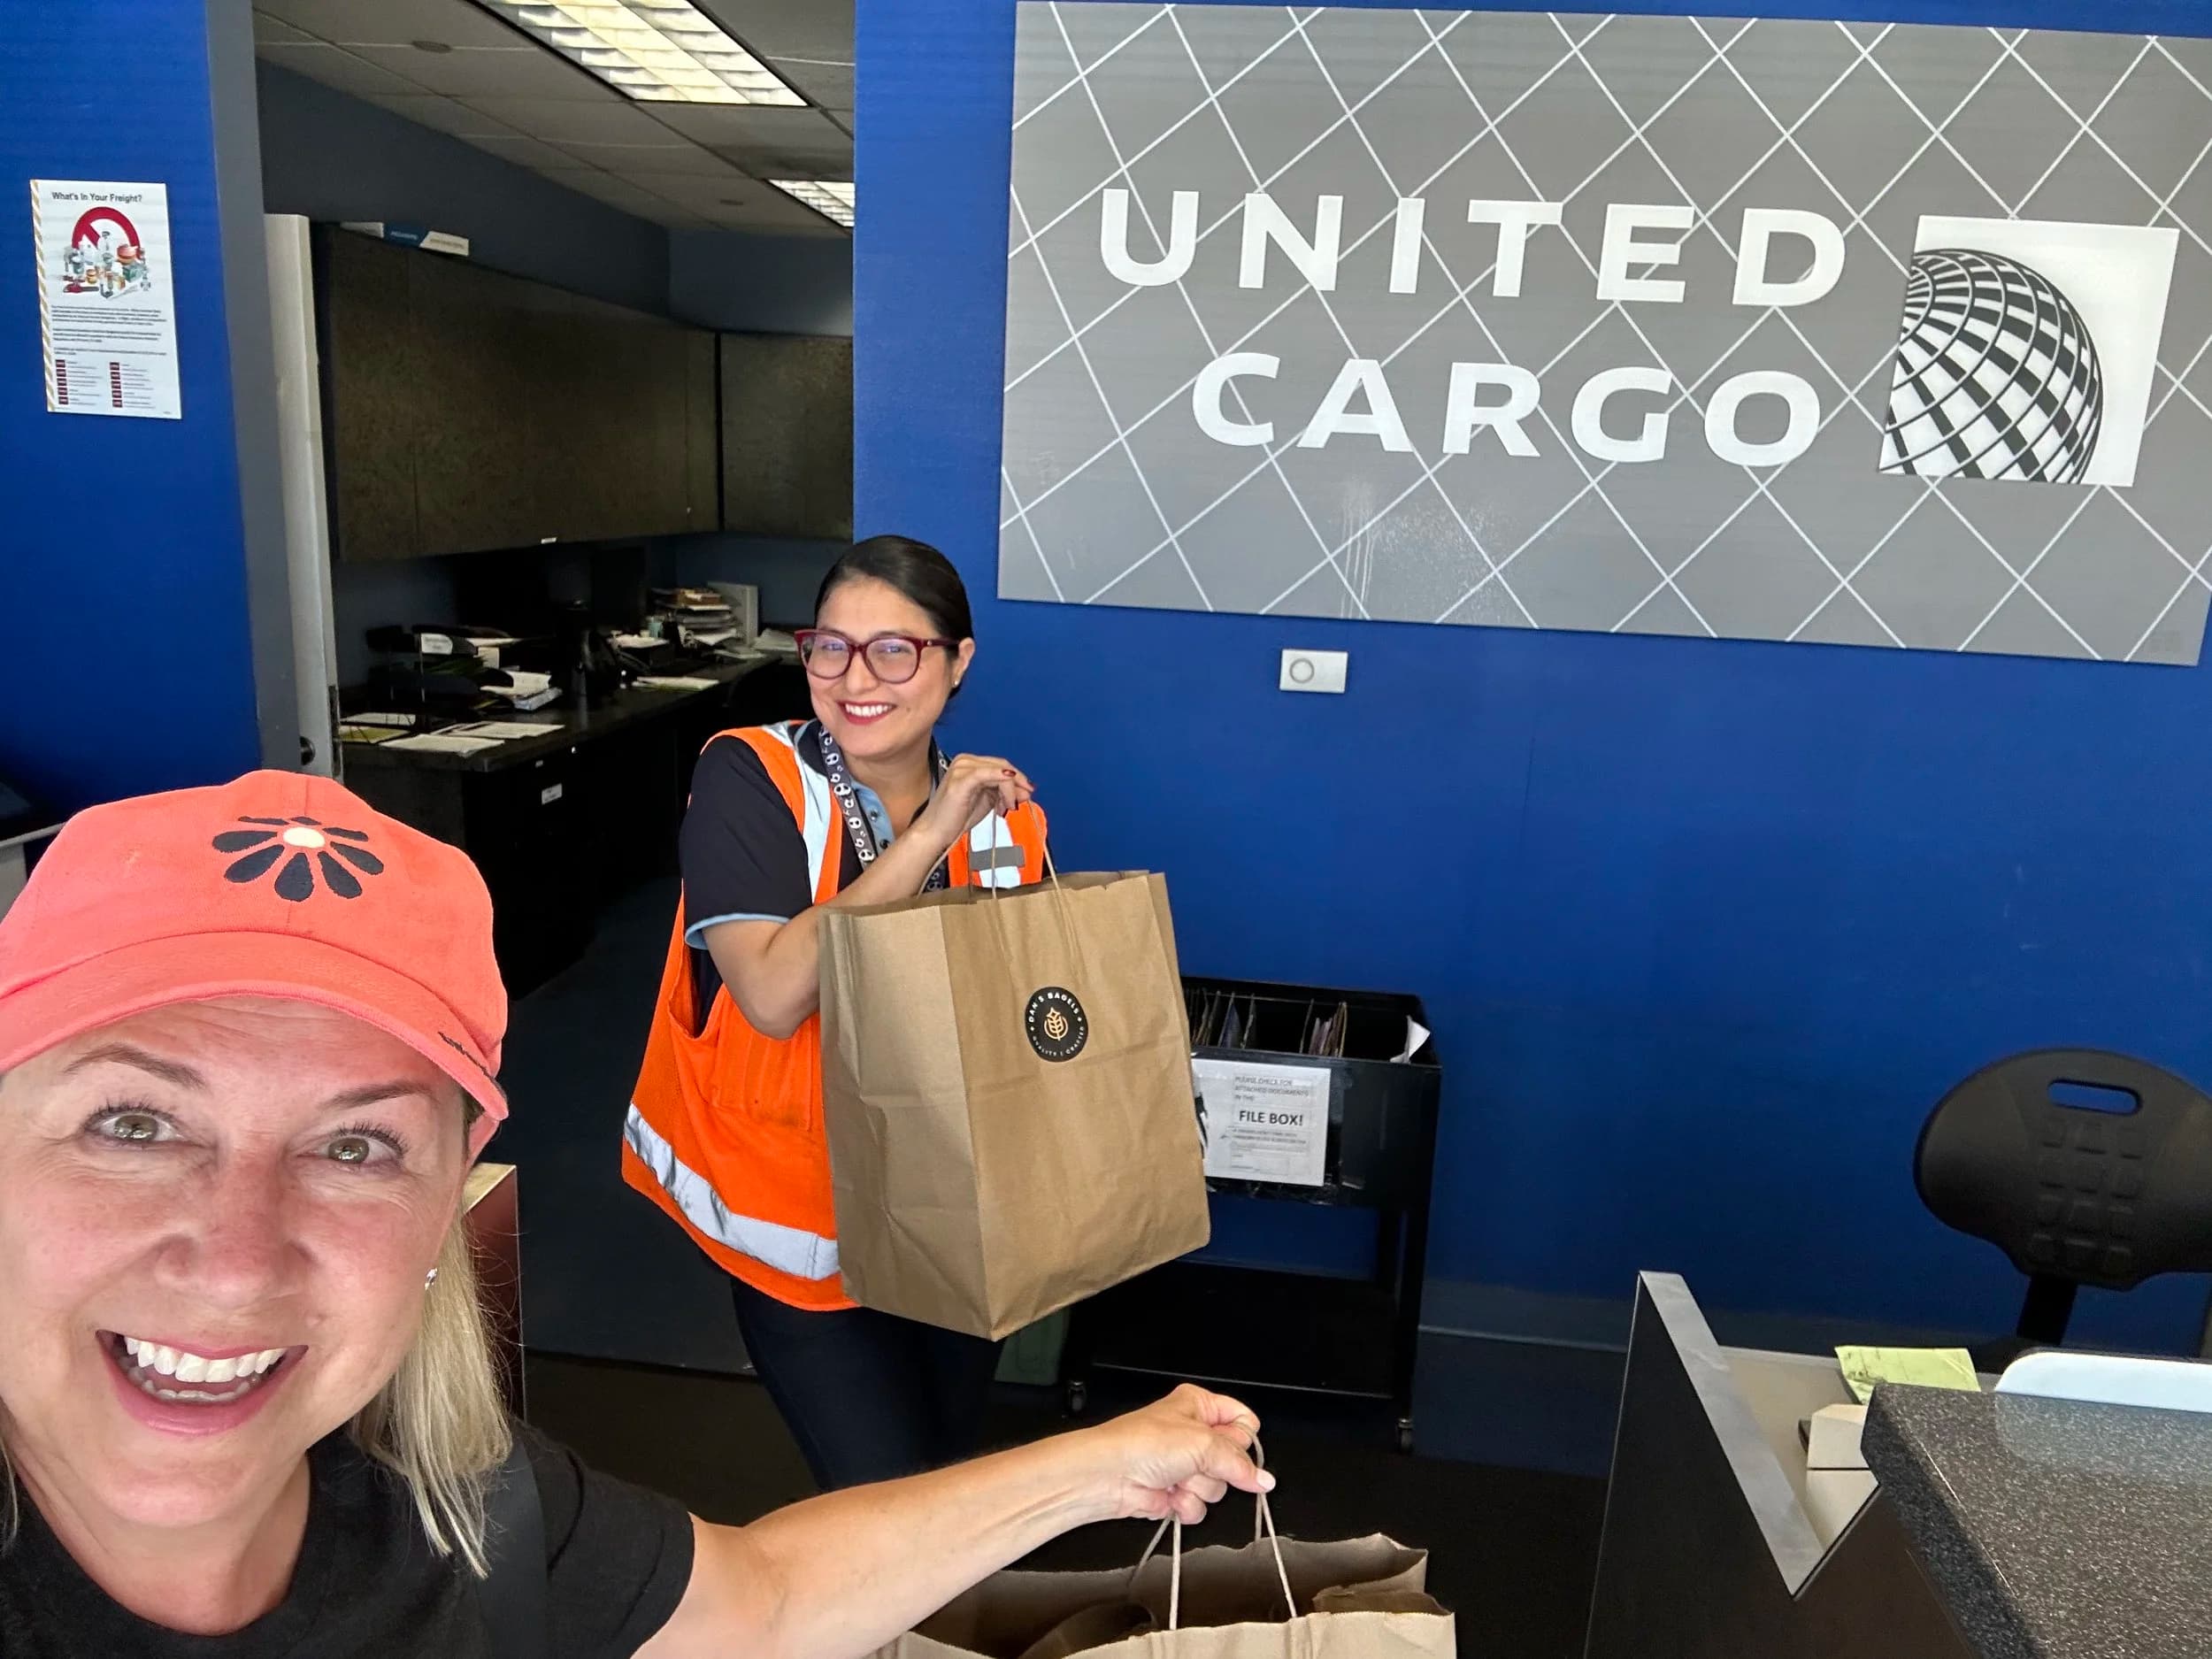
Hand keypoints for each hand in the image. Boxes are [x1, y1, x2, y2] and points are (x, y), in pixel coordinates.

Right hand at [917, 754, 1034, 849]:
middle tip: (1026, 798)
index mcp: (970, 763)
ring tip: (1010, 806)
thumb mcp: (987, 802)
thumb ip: (1004, 794)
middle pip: (1002, 765)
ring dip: (1010, 789)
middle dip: (1018, 782)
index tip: (1028, 792)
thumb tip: (1026, 791)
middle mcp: (965, 761)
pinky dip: (1003, 784)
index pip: (1001, 765)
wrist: (935, 832)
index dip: (1018, 778)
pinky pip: (988, 774)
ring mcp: (962, 768)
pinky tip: (1008, 798)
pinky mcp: (962, 779)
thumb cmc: (956, 817)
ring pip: (999, 770)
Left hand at [1085, 1385, 1271, 1524]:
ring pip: (1217, 1486)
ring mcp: (1184, 1466)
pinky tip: (1169, 1496)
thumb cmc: (1142, 1444)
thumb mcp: (1202, 1443)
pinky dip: (1186, 1505)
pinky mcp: (1175, 1493)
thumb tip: (1264, 1479)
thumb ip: (1239, 1464)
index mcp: (1199, 1407)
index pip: (1242, 1420)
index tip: (1236, 1447)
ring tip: (1176, 1478)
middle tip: (1196, 1461)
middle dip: (1217, 1467)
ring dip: (1199, 1487)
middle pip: (1233, 1459)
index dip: (1244, 1438)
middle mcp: (1193, 1434)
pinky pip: (1200, 1506)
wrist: (1107, 1477)